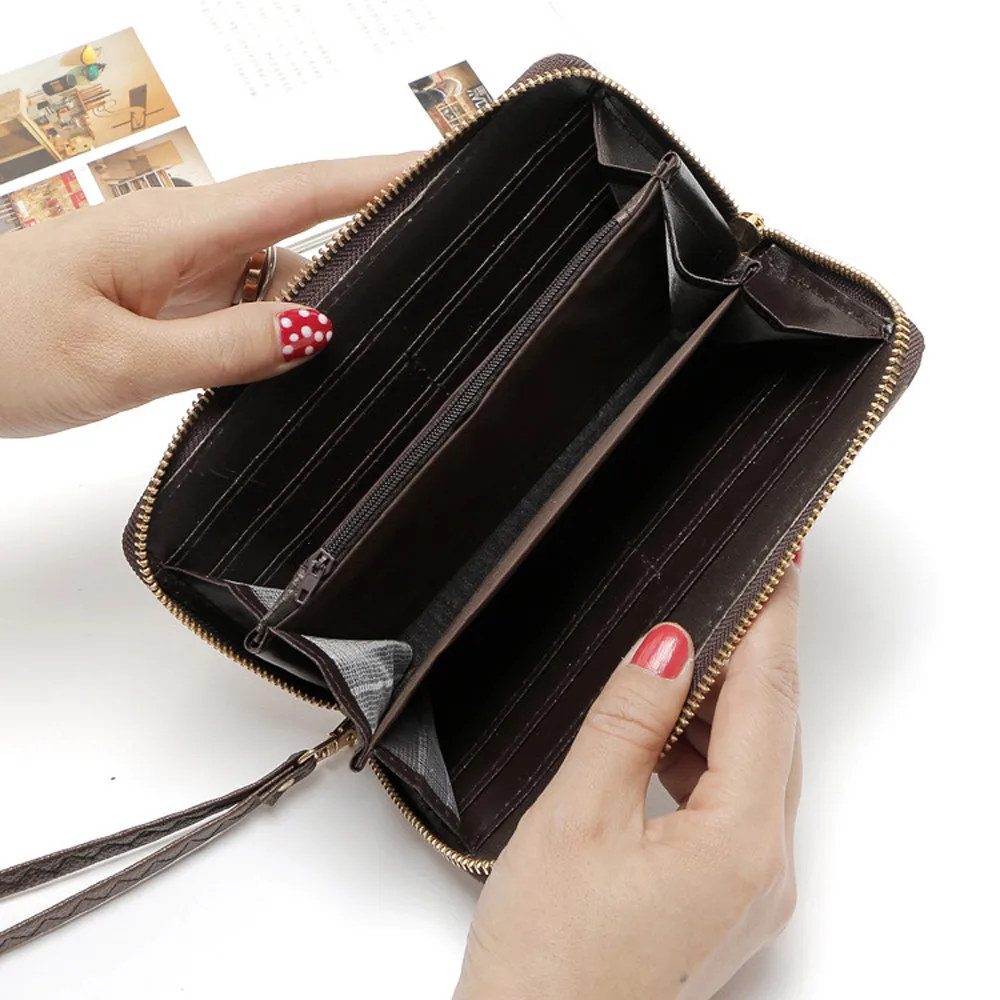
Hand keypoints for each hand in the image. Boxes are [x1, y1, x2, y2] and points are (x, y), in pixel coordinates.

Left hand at [0, 152, 419, 436]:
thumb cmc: (0, 347)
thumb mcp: (120, 362)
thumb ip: (225, 347)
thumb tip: (317, 330)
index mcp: (173, 231)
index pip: (299, 192)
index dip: (376, 176)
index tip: (439, 163)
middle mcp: (184, 240)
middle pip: (304, 234)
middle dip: (370, 244)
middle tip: (431, 275)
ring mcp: (178, 270)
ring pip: (277, 277)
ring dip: (322, 305)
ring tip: (370, 339)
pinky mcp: (168, 301)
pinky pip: (246, 306)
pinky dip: (280, 331)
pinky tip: (297, 361)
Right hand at [456, 564, 801, 999]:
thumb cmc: (548, 962)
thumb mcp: (578, 816)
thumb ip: (629, 722)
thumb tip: (669, 645)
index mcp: (739, 846)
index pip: (765, 700)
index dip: (772, 622)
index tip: (782, 563)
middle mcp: (762, 871)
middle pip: (770, 731)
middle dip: (756, 653)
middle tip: (744, 586)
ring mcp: (747, 891)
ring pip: (752, 765)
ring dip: (726, 702)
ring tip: (692, 646)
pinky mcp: (720, 899)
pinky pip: (732, 801)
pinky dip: (706, 751)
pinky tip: (669, 727)